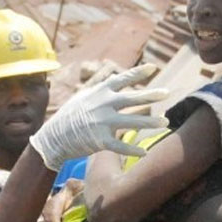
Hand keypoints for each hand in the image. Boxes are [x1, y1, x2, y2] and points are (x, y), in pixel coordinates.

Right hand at [29, 64, 168, 170]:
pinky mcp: (100, 140)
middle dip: (151, 95)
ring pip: (132, 122)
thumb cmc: (70, 116)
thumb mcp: (83, 96)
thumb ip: (100, 87)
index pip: (121, 79)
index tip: (153, 68)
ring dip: (150, 123)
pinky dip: (133, 150)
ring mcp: (102, 123)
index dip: (138, 73)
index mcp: (99, 93)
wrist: (54, 137)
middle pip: (132, 98)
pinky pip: (121, 146)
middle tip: (167, 93)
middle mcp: (103, 105)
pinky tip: (144, 152)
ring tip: (165, 122)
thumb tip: (114, 76)